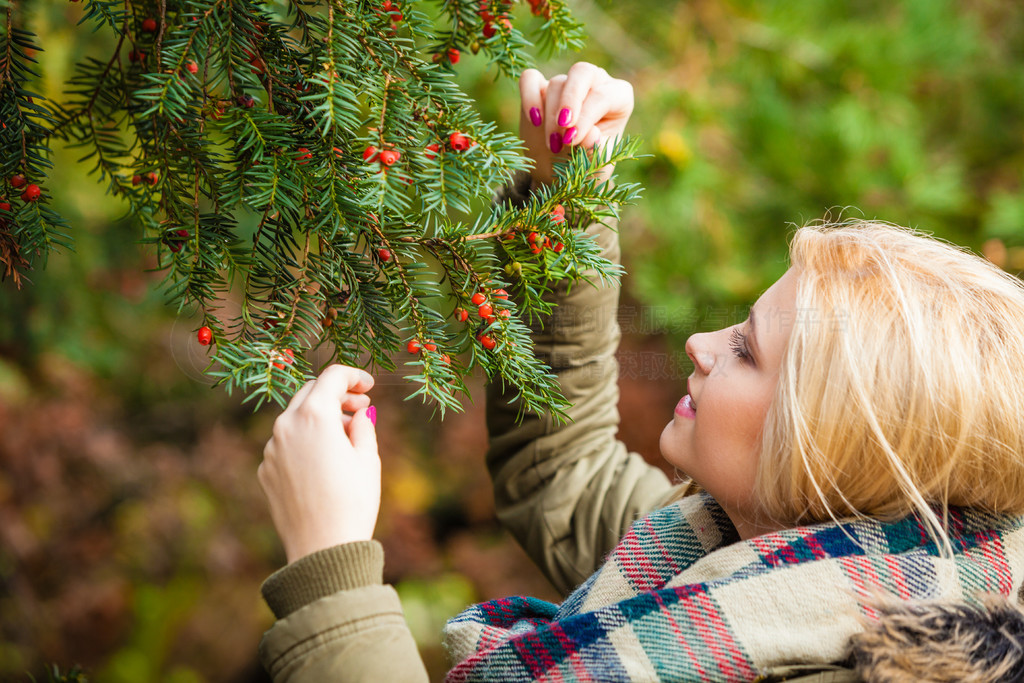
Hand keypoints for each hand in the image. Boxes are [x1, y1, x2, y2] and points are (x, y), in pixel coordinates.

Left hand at [258, 365, 378, 563]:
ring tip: (346, 436)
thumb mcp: (368, 459)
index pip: (332, 377)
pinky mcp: (266, 470)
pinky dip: (305, 440)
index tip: (369, 386)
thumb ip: (363, 426)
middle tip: (361, 406)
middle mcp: (286, 426)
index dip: (354, 375)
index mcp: (314, 416)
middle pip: (310, 391)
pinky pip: (286, 443)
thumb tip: (358, 414)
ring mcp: (271, 449)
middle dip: (336, 394)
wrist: (322, 550)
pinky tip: (325, 460)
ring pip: (296, 417)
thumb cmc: (353, 502)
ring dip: (320, 417)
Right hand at [518, 62, 633, 185]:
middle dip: (570, 99)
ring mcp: (566, 84)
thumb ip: (596, 150)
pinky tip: (533, 120)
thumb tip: (591, 134)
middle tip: (562, 126)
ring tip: (552, 145)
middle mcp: (595, 83)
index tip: (571, 141)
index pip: (603, 95)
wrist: (562, 175)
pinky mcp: (539, 89)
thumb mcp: (597, 165)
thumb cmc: (587, 167)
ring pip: (556, 84)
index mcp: (618, 97)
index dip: (586, 117)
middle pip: (582, 72)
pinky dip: (529, 96)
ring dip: (550, 117)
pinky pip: (530, 79)